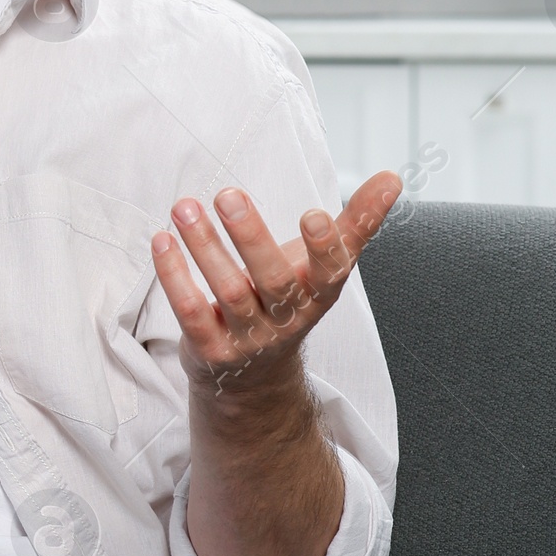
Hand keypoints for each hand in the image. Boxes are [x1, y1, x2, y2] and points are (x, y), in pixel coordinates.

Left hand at [151, 169, 403, 399]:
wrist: (252, 378)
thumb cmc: (288, 301)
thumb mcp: (322, 269)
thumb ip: (355, 223)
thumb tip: (393, 177)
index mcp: (318, 296)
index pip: (330, 274)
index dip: (324, 248)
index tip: (313, 214)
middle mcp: (286, 320)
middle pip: (273, 281)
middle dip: (251, 237)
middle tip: (228, 194)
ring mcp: (247, 338)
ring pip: (227, 292)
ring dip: (204, 246)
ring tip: (185, 207)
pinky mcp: (209, 349)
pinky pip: (190, 312)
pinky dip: (174, 276)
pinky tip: (162, 240)